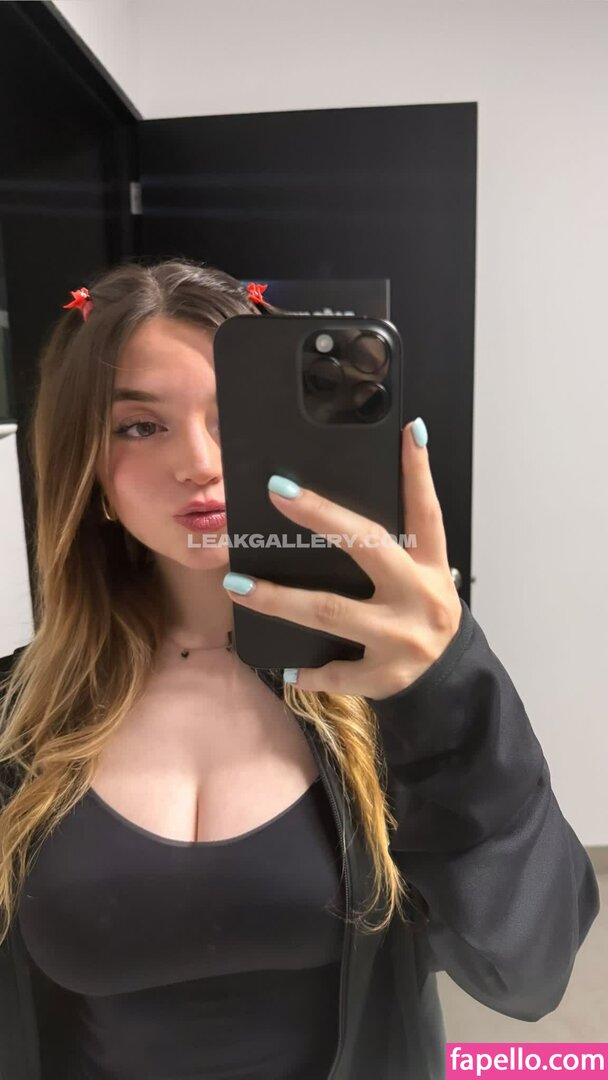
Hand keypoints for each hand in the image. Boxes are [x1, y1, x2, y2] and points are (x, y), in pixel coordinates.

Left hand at [223, 419, 462, 698]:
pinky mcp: (386, 676)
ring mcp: (402, 637)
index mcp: (430, 566)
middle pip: (368, 547)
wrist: (452, 680)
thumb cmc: (421, 615)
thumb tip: (332, 509)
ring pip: (331, 612)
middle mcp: (420, 595)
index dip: (417, 471)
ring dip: (279, 599)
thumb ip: (392, 547)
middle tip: (278, 491)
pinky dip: (307, 671)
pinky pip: (335, 671)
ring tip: (236, 585)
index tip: (405, 430)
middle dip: (323, 517)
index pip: (425, 511)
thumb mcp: (422, 577)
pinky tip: (286, 668)